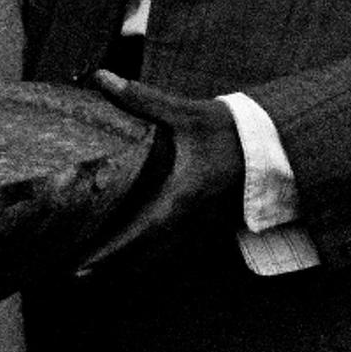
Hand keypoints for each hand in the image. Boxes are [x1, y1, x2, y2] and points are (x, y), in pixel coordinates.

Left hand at [75, 69, 246, 282]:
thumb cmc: (229, 129)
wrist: (275, 143)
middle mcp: (191, 218)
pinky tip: (130, 248)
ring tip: (93, 267)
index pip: (140, 234)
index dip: (111, 253)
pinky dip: (149, 249)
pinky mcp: (207, 220)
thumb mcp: (185, 113)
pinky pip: (173, 242)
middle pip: (145, 252)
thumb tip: (102, 77)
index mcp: (182, 197)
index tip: (81, 269)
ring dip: (129, 260)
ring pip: (160, 251)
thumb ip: (141, 98)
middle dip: (111, 264)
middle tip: (75, 274)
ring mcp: (201, 223)